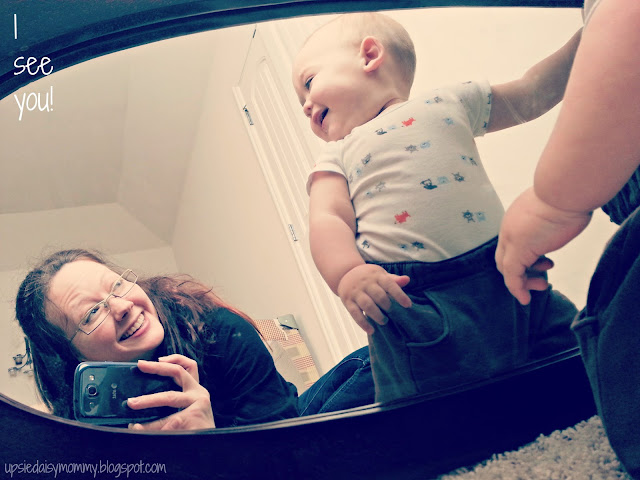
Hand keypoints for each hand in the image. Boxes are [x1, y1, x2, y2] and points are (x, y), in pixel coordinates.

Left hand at [127, 354, 214, 430]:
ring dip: (148, 400)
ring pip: (169, 397)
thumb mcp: (187, 410)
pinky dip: (151, 426)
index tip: (158, 358)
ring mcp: (198, 404)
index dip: (174, 358)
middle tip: (140, 365)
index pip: (189, 366)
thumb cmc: (195, 429)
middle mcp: (199, 393)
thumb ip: (171, 402)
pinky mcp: (194, 417)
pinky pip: (168, 420)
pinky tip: (140, 429)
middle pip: (178, 372)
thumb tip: (140, 399)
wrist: (211, 447)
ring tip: (132, 403)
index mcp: (195, 390)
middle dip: (157, 368)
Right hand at [337, 264, 411, 333]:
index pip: (390, 284)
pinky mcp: (348, 301)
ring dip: (377, 315)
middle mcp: (366, 283)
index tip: (408, 305)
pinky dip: (363, 323)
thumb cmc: (369, 277)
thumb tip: (407, 280)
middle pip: (379, 296)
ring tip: (384, 321)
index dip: (399, 295)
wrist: (345, 273)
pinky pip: (355, 313)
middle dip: (387, 306)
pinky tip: (371, 330)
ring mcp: (356, 292)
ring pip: (367, 305)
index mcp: (376, 276)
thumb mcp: (380, 275)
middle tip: (392, 312)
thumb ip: (394, 280)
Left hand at [496, 187, 591, 304]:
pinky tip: (526, 299)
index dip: (522, 259)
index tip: (541, 266)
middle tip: (540, 281)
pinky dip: (517, 289)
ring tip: (542, 284)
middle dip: (521, 273)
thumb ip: (550, 219)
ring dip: (523, 281)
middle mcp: (509, 229)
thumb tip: (563, 221)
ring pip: (507, 268)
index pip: (510, 245)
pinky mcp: (519, 250)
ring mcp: (512, 240)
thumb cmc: (568, 197)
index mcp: (516, 219)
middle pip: (505, 258)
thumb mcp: (555, 209)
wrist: (565, 190)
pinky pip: (512, 276)